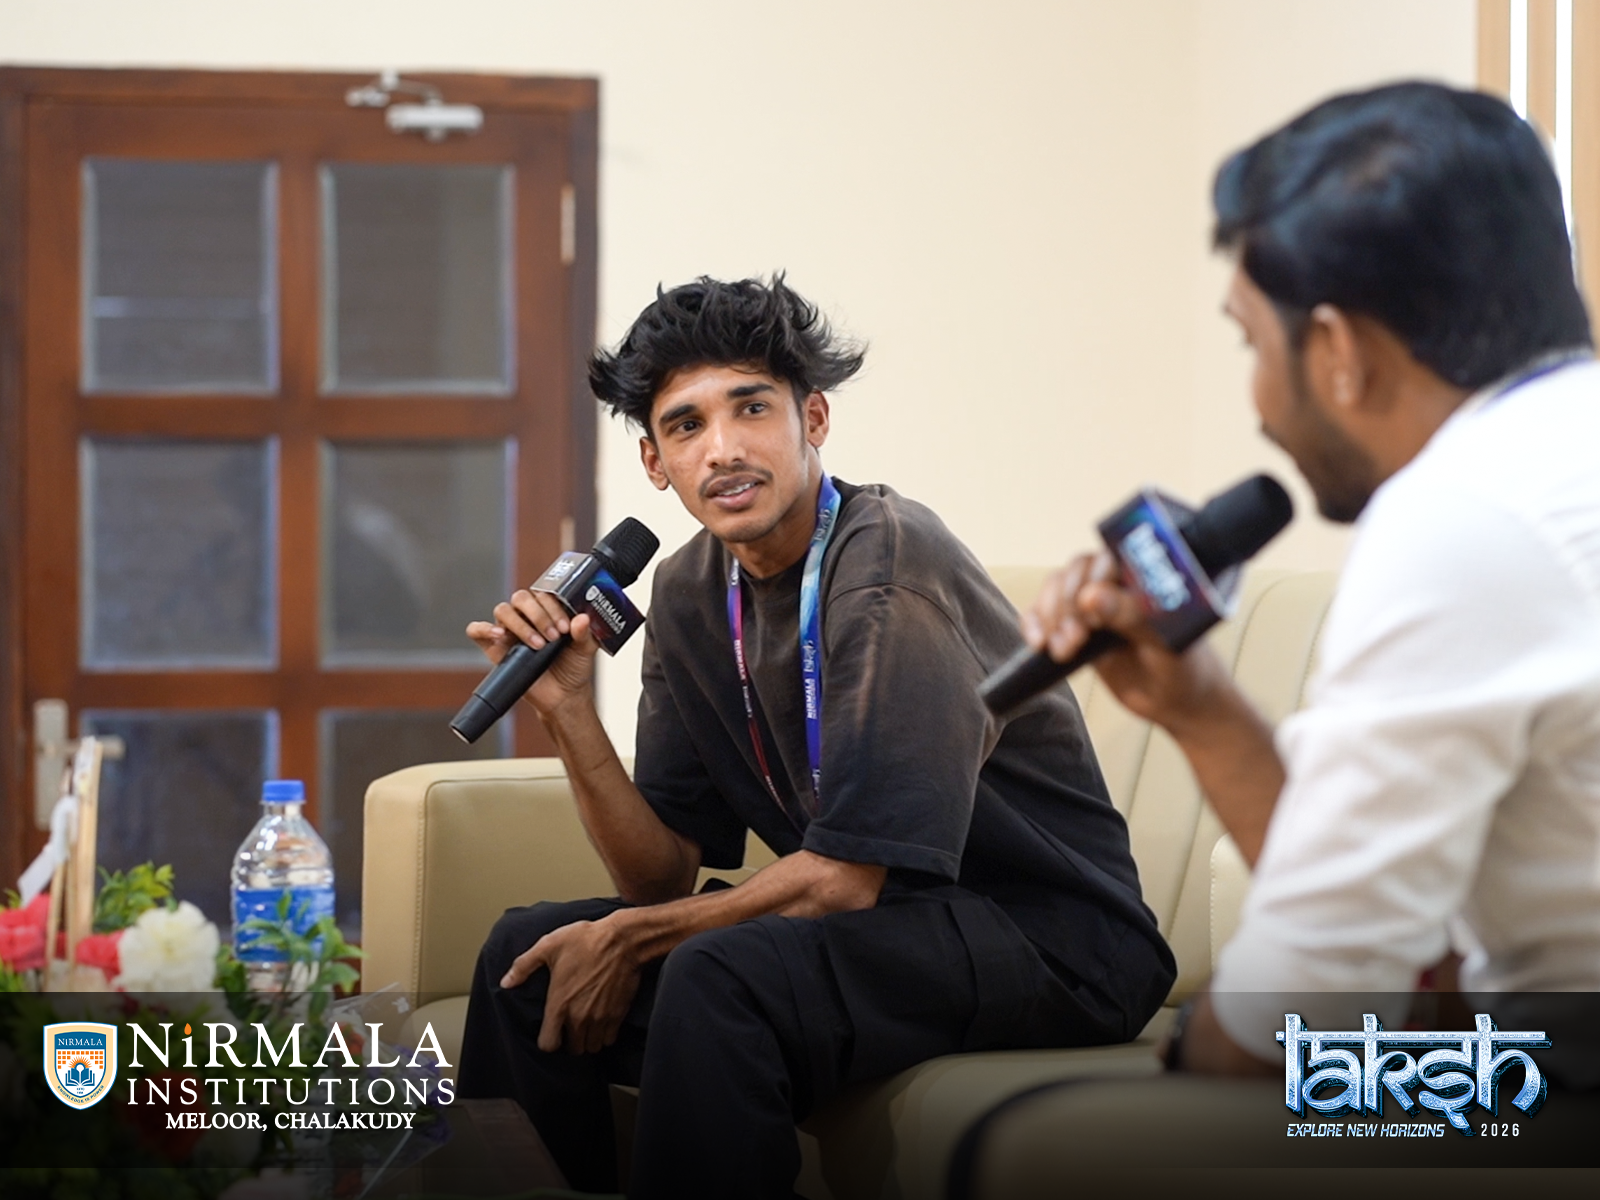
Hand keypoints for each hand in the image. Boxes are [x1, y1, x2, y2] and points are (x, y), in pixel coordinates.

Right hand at [466, 589, 601, 714]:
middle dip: (538, 615)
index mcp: (548, 610)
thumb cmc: (573, 667)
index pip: (544, 594)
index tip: (565, 627)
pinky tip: (499, 635)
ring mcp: (509, 630)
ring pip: (503, 610)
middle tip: (552, 636)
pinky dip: (484, 629)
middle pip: (521, 598)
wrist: (562, 695)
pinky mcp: (494, 647)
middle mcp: (526, 616)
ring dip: (519, 624)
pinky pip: (476, 631)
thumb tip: (582, 618)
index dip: (554, 608)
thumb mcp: (585, 650)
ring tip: (537, 645)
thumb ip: (584, 633)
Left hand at [500, 918, 640, 1054]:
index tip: (551, 1031)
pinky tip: (601, 1021)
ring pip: (591, 1047)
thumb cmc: (586, 940)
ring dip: (587, 1040)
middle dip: (569, 1041)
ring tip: (585, 1026)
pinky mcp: (618, 1015)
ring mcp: (600, 1018)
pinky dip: (604, 1035)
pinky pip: (609, 1039)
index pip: (548, 1045)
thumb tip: (505, 982)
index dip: (548, 1041)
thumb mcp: (548, 946)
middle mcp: (579, 1017)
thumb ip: (523, 966)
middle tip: (569, 1026)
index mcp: (559, 1004)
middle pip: (573, 1049)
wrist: (623, 940)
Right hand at [1019, 550, 1230, 732]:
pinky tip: (1036, 643)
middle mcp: (1114, 586)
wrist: (1179, 703)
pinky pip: (1041, 615)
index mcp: (1141, 578)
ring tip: (1062, 651)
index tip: (1092, 619)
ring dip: (1048, 618)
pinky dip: (1032, 624)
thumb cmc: (1185, 669)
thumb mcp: (1163, 645)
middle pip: (1071, 575)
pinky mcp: (1074, 629)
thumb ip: (1130, 617)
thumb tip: (1090, 597)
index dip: (1088, 583)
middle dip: (1065, 607)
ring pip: (1053, 592)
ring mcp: (1091, 608)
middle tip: (1075, 640)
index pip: (1102, 561)